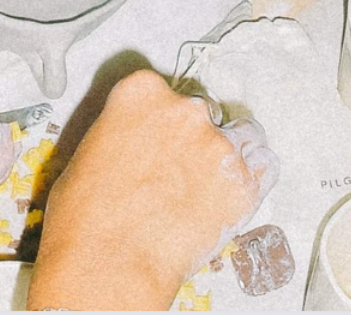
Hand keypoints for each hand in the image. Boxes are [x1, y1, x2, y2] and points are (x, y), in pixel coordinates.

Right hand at [28, 70, 277, 310]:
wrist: (107, 262)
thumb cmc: (86, 214)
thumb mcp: (91, 150)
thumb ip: (123, 132)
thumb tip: (135, 145)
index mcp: (140, 90)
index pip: (163, 88)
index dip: (161, 116)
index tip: (158, 132)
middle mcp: (183, 108)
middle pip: (200, 111)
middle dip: (191, 137)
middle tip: (176, 168)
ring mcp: (216, 144)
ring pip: (237, 136)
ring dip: (223, 157)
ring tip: (206, 184)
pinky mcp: (242, 183)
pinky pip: (264, 168)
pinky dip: (254, 178)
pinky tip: (235, 190)